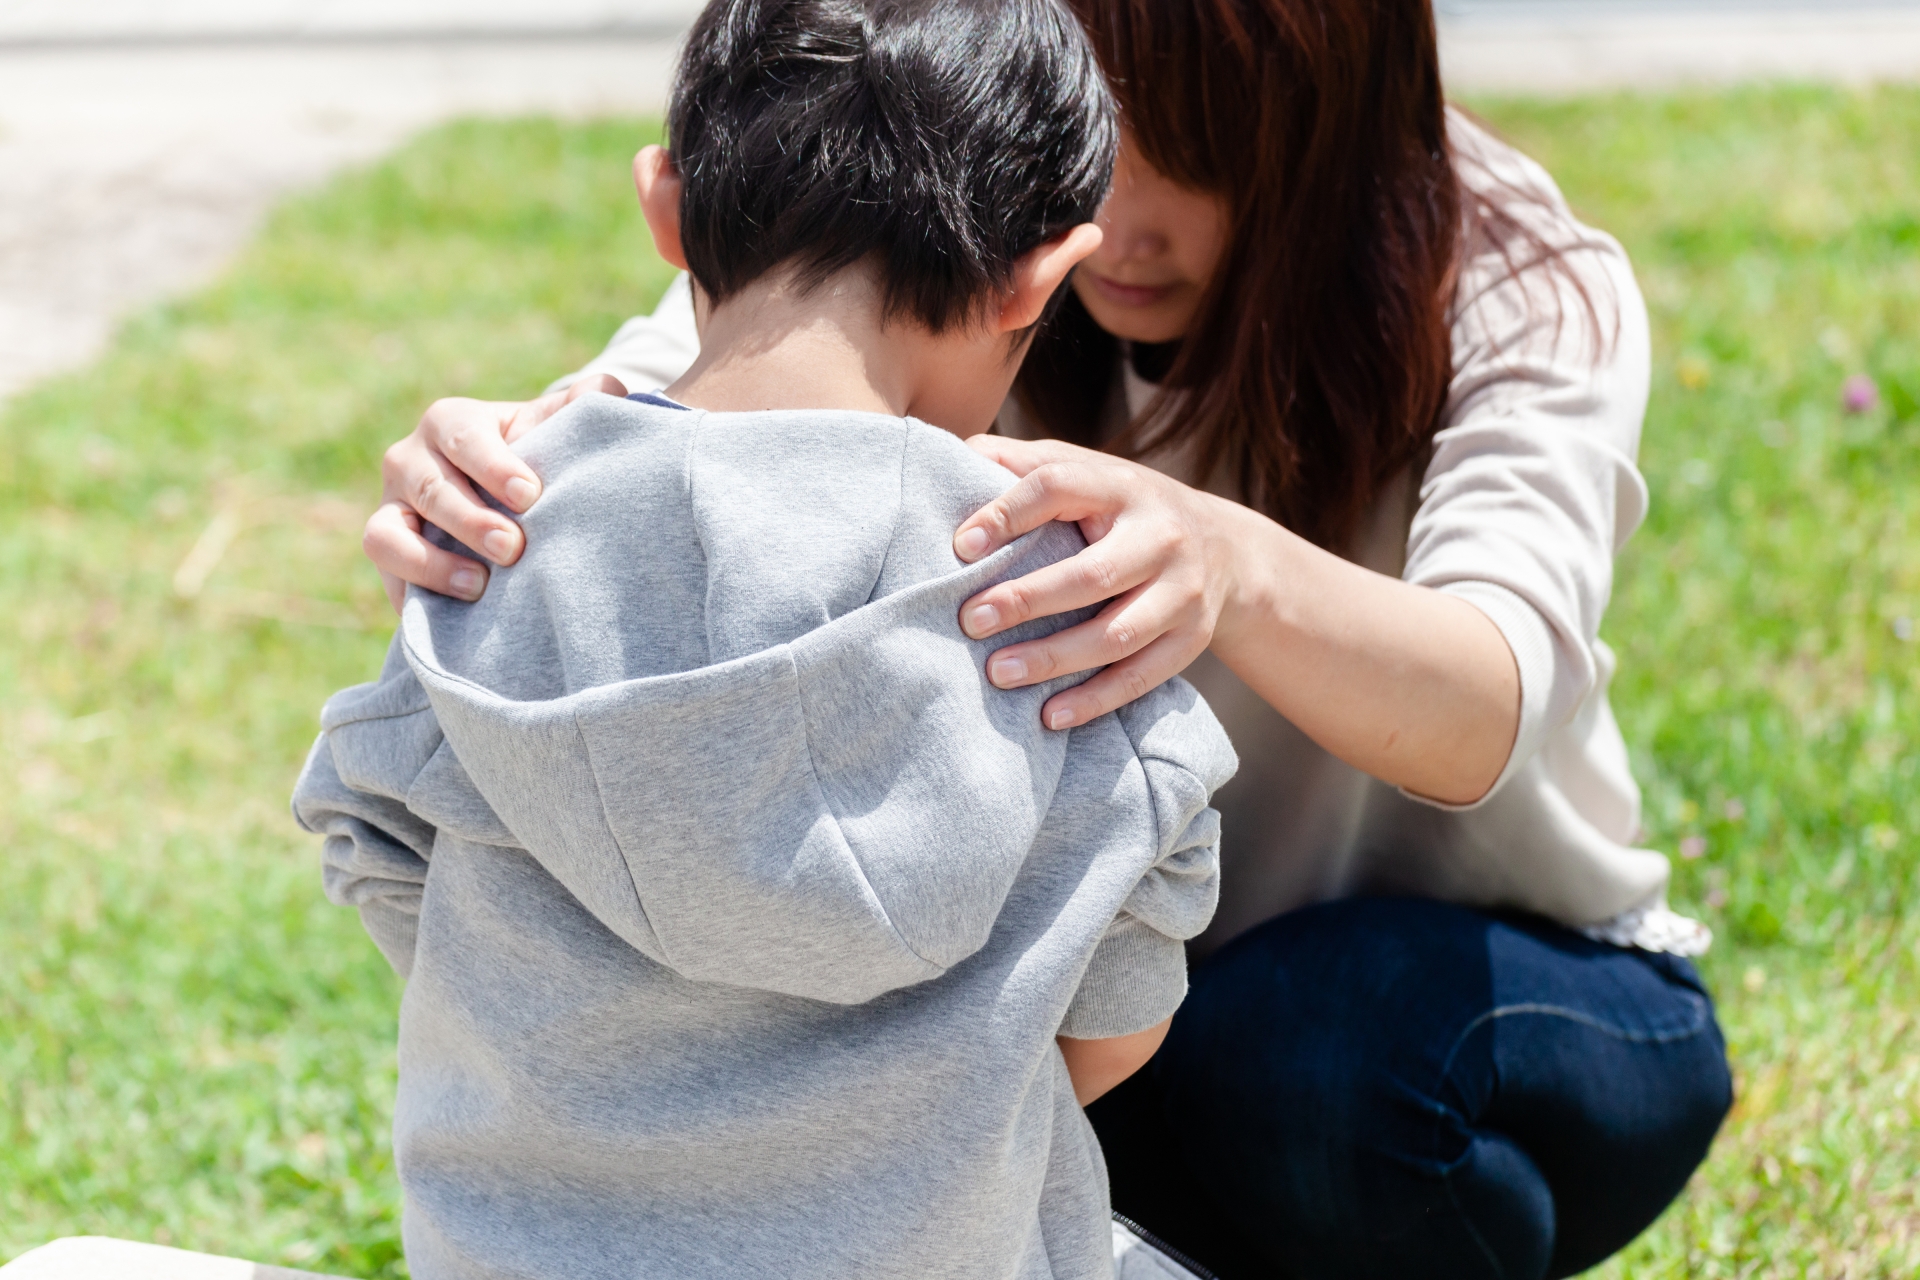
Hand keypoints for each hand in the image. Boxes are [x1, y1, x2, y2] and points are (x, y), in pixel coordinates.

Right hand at [362, 374, 626, 609]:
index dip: (494, 465)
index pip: (464, 436)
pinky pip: (385, 574)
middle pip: (430, 488)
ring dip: (431, 563)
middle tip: (513, 547)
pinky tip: (452, 617)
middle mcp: (410, 459)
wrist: (508, 495)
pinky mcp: (387, 550)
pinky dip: (412, 594)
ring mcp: (391, 506)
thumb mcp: (556, 427)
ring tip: (479, 586)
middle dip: (470, 520)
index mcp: (452, 422)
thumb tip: (603, 391)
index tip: (531, 495)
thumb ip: (585, 404)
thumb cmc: (535, 457)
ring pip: (387, 534)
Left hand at [952, 436, 1249, 728]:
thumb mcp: (1088, 472)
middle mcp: (1161, 537)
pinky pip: (1141, 677)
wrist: (1227, 549)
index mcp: (1122, 487)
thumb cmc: (1125, 509)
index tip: (961, 545)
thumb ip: (1026, 463)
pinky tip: (1050, 715)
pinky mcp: (1192, 639)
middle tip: (970, 620)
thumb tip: (959, 454)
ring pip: (1117, 634)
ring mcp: (1182, 592)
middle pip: (1093, 574)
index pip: (1061, 487)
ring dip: (1055, 658)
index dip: (1008, 513)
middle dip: (1027, 600)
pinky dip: (1095, 700)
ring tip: (998, 672)